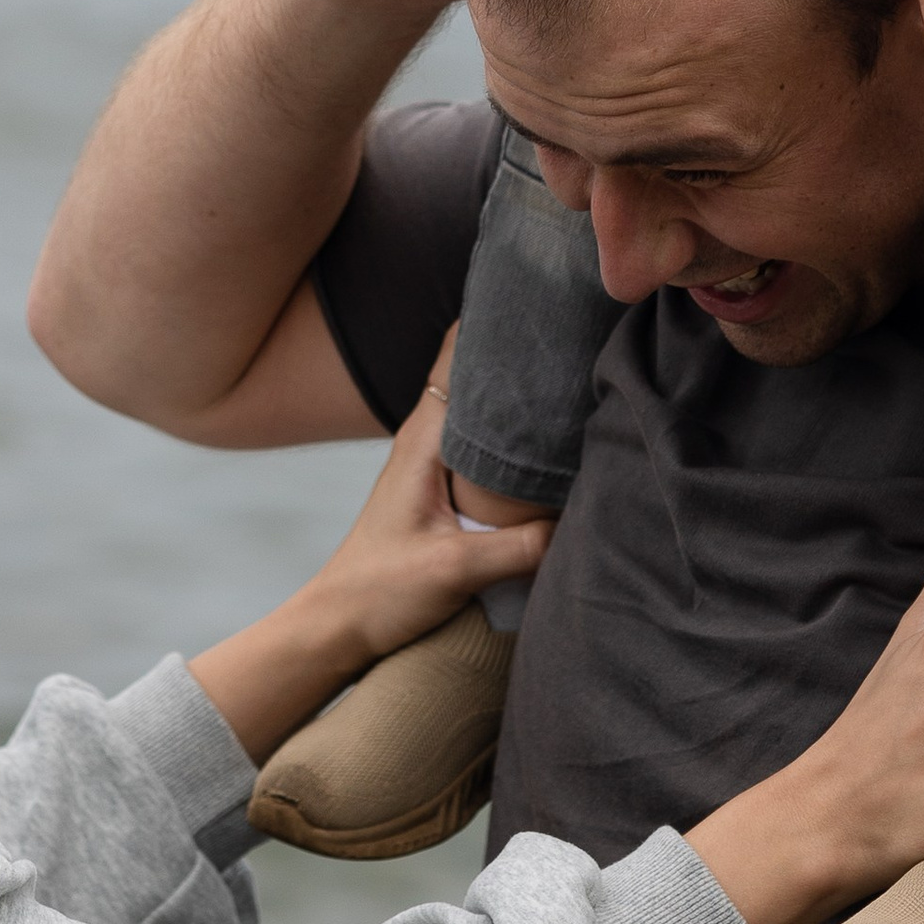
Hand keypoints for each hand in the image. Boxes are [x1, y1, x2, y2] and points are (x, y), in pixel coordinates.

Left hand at [187, 343, 548, 759]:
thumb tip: (584, 519)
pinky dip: (512, 430)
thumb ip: (520, 547)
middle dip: (519, 349)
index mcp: (424, 437)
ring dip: (518, 390)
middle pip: (478, 372)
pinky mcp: (443, 487)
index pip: (459, 353)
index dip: (496, 320)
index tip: (540, 297)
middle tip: (575, 327)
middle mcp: (428, 437)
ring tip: (572, 368)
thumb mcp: (454, 571)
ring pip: (484, 407)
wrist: (339, 625)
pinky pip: (484, 441)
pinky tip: (547, 437)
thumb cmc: (380, 593)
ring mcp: (434, 460)